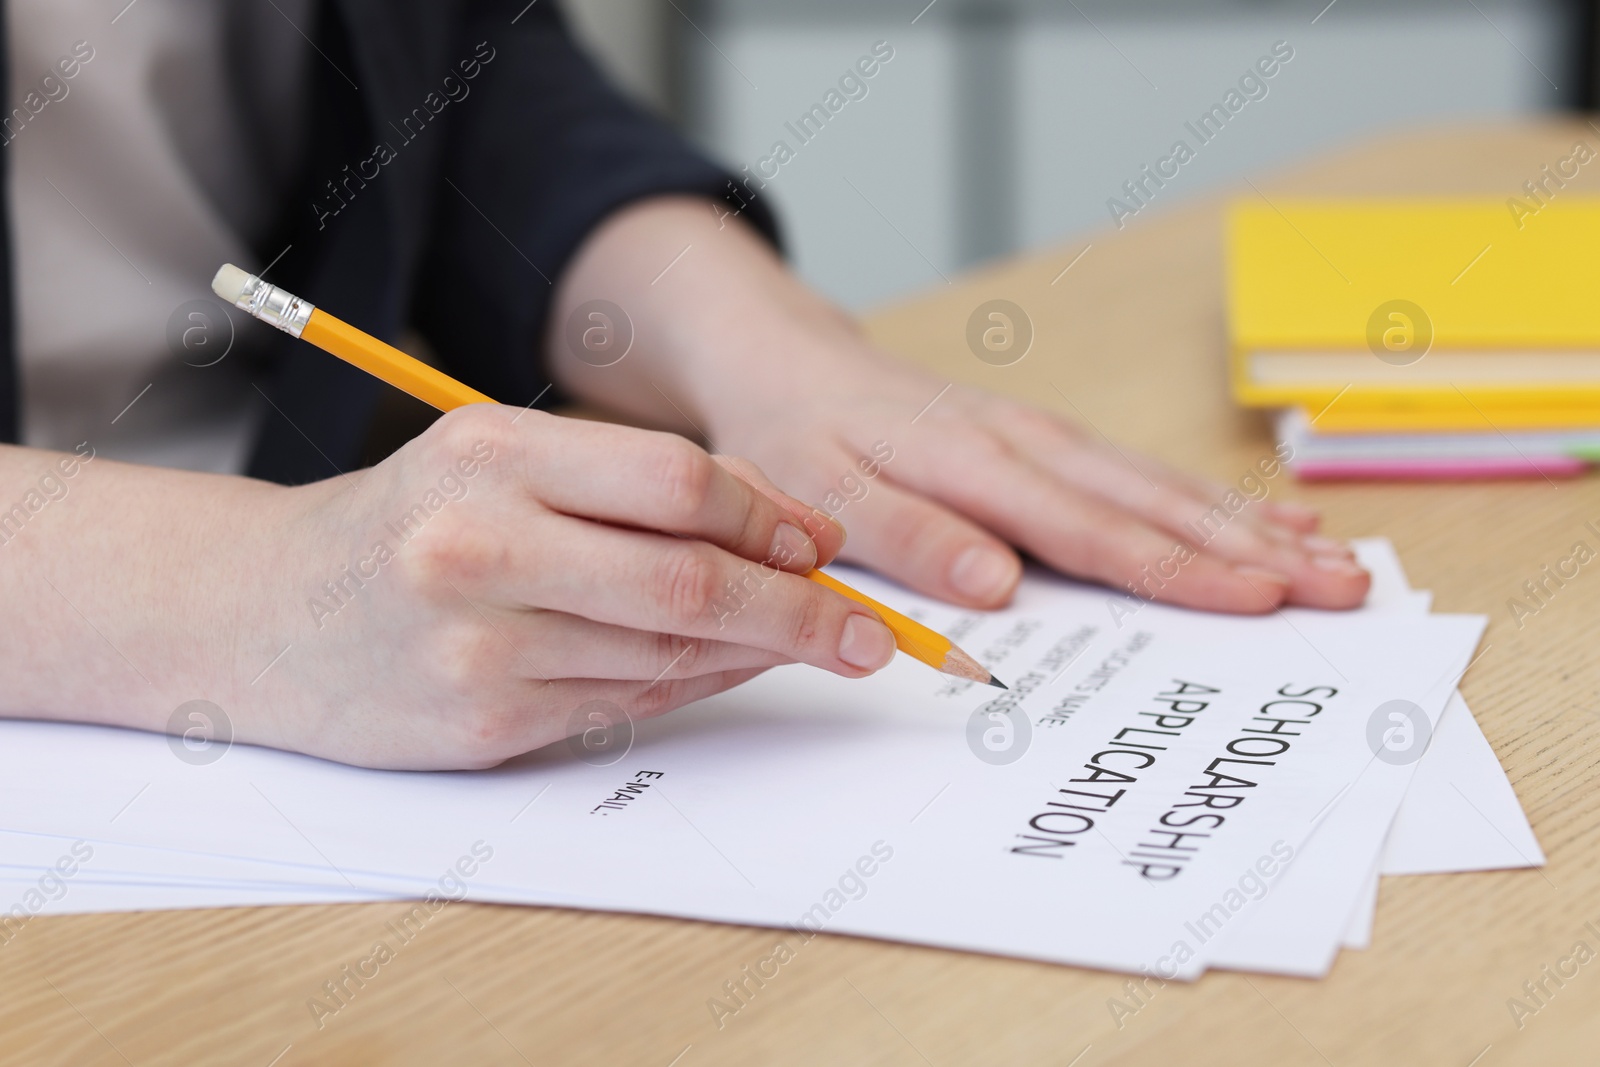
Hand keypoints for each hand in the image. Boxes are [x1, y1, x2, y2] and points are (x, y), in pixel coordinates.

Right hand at [0, 408, 901, 770]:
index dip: (770, 514)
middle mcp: (479, 545)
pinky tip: (727, 671)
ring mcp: (478, 642)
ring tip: (807, 642)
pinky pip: (628, 704)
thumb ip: (622, 491)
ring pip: (670, 653)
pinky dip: (696, 688)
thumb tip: (785, 538)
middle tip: (865, 629)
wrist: (262, 614)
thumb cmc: (404, 527)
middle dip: (800, 608)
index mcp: (491, 453)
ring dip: (757, 653)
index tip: (824, 543)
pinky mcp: (483, 722)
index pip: (677, 479)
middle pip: (691, 579)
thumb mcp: (496, 467)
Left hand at [706, 347, 1369, 613]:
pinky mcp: (1052, 444)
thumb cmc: (801, 441)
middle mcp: (1029, 447)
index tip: (1260, 600)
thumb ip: (907, 537)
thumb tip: (995, 584)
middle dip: (1254, 552)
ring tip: (1338, 564)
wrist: (791, 367)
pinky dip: (1212, 501)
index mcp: (976, 466)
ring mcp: (1047, 441)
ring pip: (1165, 488)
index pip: (1091, 531)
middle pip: (1155, 507)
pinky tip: (1272, 523)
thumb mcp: (821, 494)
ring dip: (1252, 528)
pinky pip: (1144, 475)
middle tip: (1347, 591)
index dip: (1179, 571)